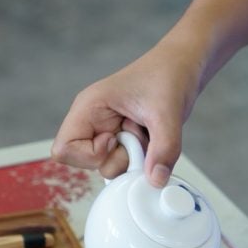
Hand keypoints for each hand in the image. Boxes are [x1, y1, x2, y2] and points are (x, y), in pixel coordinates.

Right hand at [50, 40, 202, 185]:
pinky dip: (141, 158)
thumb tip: (156, 181)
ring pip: (107, 166)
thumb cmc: (168, 75)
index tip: (115, 139)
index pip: (63, 149)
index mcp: (89, 107)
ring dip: (132, 158)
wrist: (184, 67)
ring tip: (147, 132)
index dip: (89, 155)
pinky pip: (124, 162)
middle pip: (86, 163)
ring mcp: (107, 131)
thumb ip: (164, 149)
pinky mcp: (122, 139)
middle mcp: (93, 122)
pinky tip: (150, 137)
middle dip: (117, 158)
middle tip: (139, 136)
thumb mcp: (168, 112)